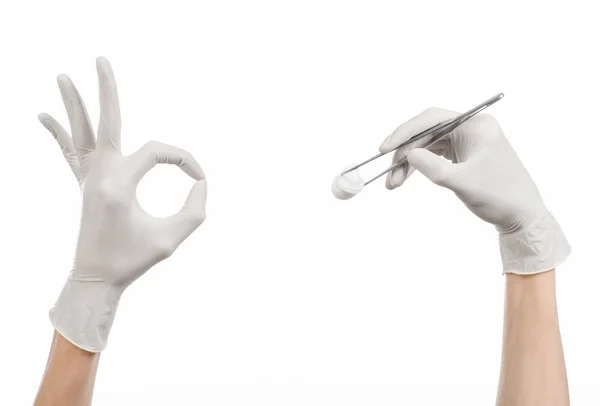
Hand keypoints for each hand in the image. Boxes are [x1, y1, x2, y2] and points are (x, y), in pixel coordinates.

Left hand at [38, 57, 206, 351]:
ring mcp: (88, 179)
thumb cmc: (132, 260)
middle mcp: (100, 175)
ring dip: (73, 105)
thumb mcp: (171, 240)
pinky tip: (43, 115)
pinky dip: (59, 133)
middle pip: (105, 123)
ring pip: (80, 133)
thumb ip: (194, 211)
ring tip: (62, 76)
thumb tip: (200, 182)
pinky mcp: (84, 186)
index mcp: (120, 185)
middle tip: (100, 59)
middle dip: (106, 90)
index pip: (159, 153)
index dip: (185, 160)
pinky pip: (70, 153)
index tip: (199, 180)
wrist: (95, 278)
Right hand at [380, 107, 569, 274]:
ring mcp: (467, 141)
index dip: (405, 132)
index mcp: (476, 125)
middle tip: (388, 173)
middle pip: (427, 132)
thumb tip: (408, 155)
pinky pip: (434, 155)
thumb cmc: (500, 197)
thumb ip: (433, 167)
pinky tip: (404, 178)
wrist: (523, 217)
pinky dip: (419, 167)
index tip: (385, 148)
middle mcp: (471, 128)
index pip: (432, 119)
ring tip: (393, 183)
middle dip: (404, 153)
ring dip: (408, 162)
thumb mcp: (462, 182)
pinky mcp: (464, 155)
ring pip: (427, 145)